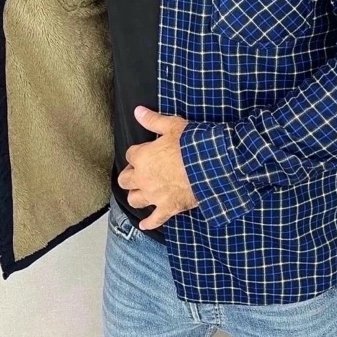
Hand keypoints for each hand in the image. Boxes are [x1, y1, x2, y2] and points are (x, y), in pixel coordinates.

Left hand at [117, 106, 197, 229]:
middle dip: (130, 176)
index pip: (130, 155)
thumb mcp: (172, 126)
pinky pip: (155, 219)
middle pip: (125, 180)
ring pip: (134, 200)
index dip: (137, 153)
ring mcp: (154, 195)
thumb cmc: (192, 144)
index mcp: (142, 157)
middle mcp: (143, 178)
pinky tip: (145, 225)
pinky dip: (149, 223)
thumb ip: (152, 120)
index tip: (145, 152)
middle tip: (138, 173)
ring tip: (140, 193)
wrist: (211, 165)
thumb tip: (138, 111)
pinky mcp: (168, 208)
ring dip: (136, 196)